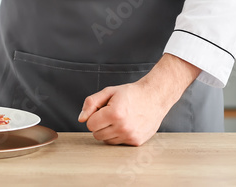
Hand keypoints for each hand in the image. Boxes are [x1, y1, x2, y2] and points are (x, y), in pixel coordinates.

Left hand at [78, 54, 198, 145]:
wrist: (155, 96)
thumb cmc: (131, 93)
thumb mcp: (109, 92)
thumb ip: (91, 103)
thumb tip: (81, 119)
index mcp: (114, 113)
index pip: (90, 124)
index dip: (95, 116)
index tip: (104, 109)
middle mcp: (122, 127)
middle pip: (97, 134)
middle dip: (101, 124)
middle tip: (112, 114)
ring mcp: (130, 136)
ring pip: (106, 141)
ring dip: (109, 131)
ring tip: (120, 119)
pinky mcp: (136, 142)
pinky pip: (118, 143)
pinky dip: (119, 135)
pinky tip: (128, 124)